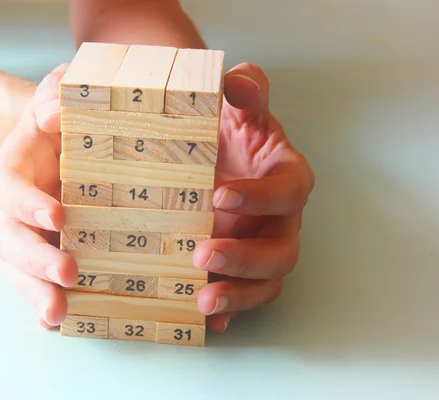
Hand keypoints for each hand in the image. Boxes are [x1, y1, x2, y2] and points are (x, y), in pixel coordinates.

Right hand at [0, 64, 77, 328]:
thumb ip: (53, 93)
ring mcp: (31, 234)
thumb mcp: (59, 89)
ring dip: (35, 292)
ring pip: (18, 269)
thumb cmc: (64, 112)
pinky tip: (61, 322)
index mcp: (16, 169)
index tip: (59, 216)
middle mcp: (18, 208)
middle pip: (8, 240)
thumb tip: (53, 116)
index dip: (26, 204)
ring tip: (58, 313)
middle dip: (34, 260)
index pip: (7, 188)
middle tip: (68, 273)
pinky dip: (45, 302)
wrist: (66, 136)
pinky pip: (39, 281)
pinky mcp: (50, 249)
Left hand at [193, 63, 314, 332]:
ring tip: (202, 300)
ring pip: (266, 282)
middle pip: (281, 250)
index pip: (288, 190)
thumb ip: (246, 89)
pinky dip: (228, 312)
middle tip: (201, 253)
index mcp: (285, 177)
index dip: (261, 197)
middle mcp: (280, 219)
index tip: (219, 195)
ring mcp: (260, 247)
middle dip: (245, 257)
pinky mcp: (239, 268)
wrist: (205, 150)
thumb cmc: (227, 128)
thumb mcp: (237, 104)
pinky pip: (242, 296)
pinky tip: (203, 321)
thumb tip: (238, 82)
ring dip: (238, 294)